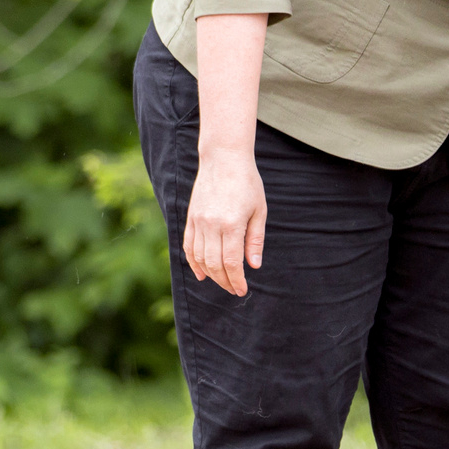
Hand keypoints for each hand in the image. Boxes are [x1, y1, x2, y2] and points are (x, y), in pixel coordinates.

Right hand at [184, 151, 266, 294]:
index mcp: (231, 224)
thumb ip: (255, 240)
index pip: (231, 262)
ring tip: (222, 282)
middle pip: (214, 264)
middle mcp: (211, 225)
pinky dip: (193, 262)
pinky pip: (188, 246)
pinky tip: (201, 273)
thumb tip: (253, 265)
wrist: (223, 158)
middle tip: (234, 289)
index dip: (236, 280)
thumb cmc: (247, 183)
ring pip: (199, 258)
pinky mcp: (190, 218)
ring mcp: (198, 221)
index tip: (242, 290)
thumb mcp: (259, 211)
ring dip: (210, 274)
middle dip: (224, 281)